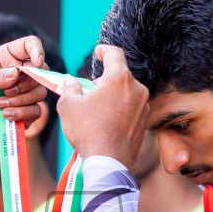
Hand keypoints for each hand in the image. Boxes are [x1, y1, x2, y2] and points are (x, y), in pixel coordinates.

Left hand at [0, 36, 51, 155]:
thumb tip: (16, 73)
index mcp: (5, 59)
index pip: (28, 45)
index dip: (37, 50)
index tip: (36, 62)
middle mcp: (17, 75)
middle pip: (40, 71)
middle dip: (26, 83)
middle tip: (6, 91)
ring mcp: (22, 95)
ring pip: (40, 92)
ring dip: (21, 100)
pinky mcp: (24, 114)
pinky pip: (36, 111)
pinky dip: (22, 113)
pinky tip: (5, 116)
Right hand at [57, 45, 147, 163]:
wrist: (108, 162)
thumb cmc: (88, 132)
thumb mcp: (68, 105)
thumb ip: (70, 87)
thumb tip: (72, 82)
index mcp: (119, 78)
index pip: (114, 53)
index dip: (104, 49)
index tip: (98, 52)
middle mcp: (136, 88)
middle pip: (120, 74)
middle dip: (104, 79)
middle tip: (89, 91)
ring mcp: (143, 105)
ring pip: (126, 91)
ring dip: (112, 95)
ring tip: (96, 110)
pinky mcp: (144, 120)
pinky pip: (131, 107)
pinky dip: (120, 108)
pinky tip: (107, 121)